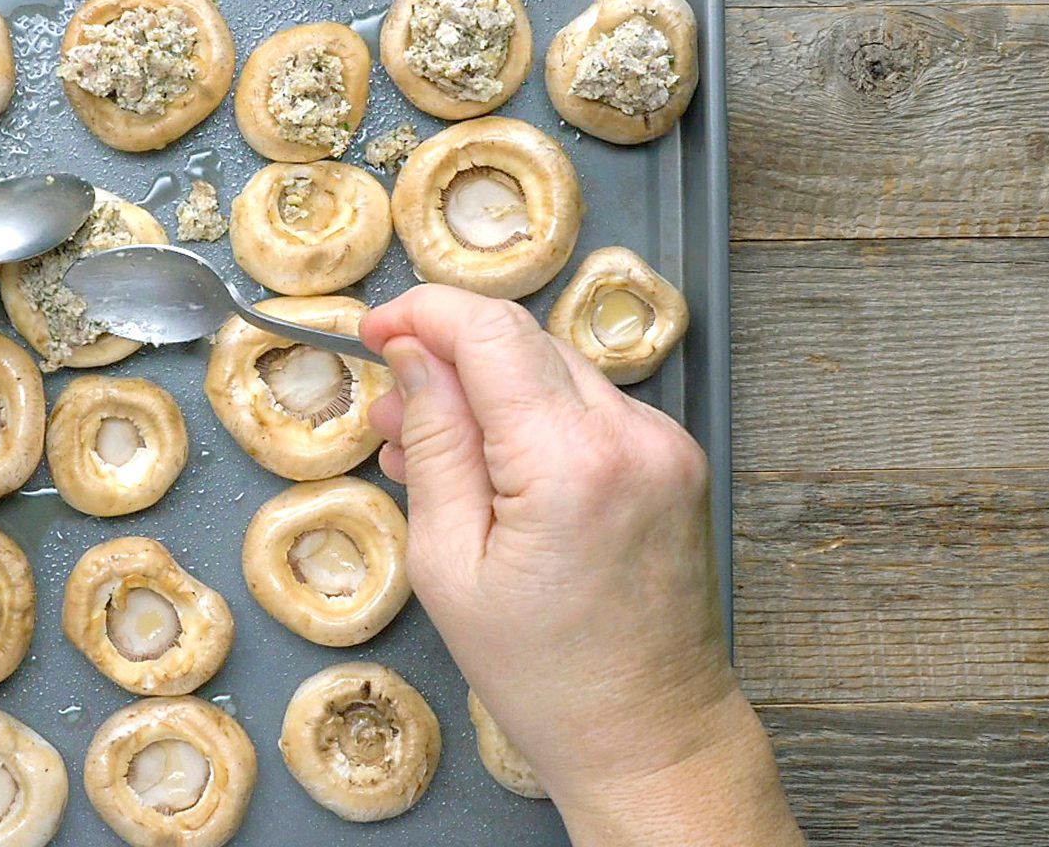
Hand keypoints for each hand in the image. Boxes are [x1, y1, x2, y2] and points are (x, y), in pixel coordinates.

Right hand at [362, 285, 800, 845]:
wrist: (649, 734)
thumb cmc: (542, 675)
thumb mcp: (449, 565)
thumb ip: (434, 445)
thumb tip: (415, 358)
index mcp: (570, 463)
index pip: (490, 332)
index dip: (422, 313)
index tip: (374, 329)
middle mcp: (632, 436)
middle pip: (523, 340)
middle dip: (448, 356)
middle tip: (390, 407)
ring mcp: (665, 445)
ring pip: (555, 369)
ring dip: (488, 388)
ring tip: (428, 448)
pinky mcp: (674, 460)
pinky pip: (588, 406)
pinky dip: (533, 417)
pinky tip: (491, 466)